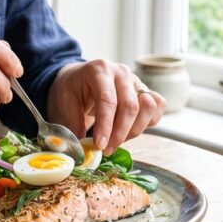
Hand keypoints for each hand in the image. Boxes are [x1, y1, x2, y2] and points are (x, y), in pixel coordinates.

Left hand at [47, 59, 165, 154]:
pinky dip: (148, 122)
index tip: (100, 146)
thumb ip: (74, 126)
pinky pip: (157, 106)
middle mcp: (121, 72)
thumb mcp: (65, 104)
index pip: (108, 100)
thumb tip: (84, 151)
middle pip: (130, 106)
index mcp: (99, 70)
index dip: (106, 126)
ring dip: (134, 130)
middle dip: (119, 134)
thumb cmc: (72, 90)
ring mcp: (136, 80)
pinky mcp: (145, 90)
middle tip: (106, 149)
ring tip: (117, 140)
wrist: (79, 79)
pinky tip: (130, 130)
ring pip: (148, 107)